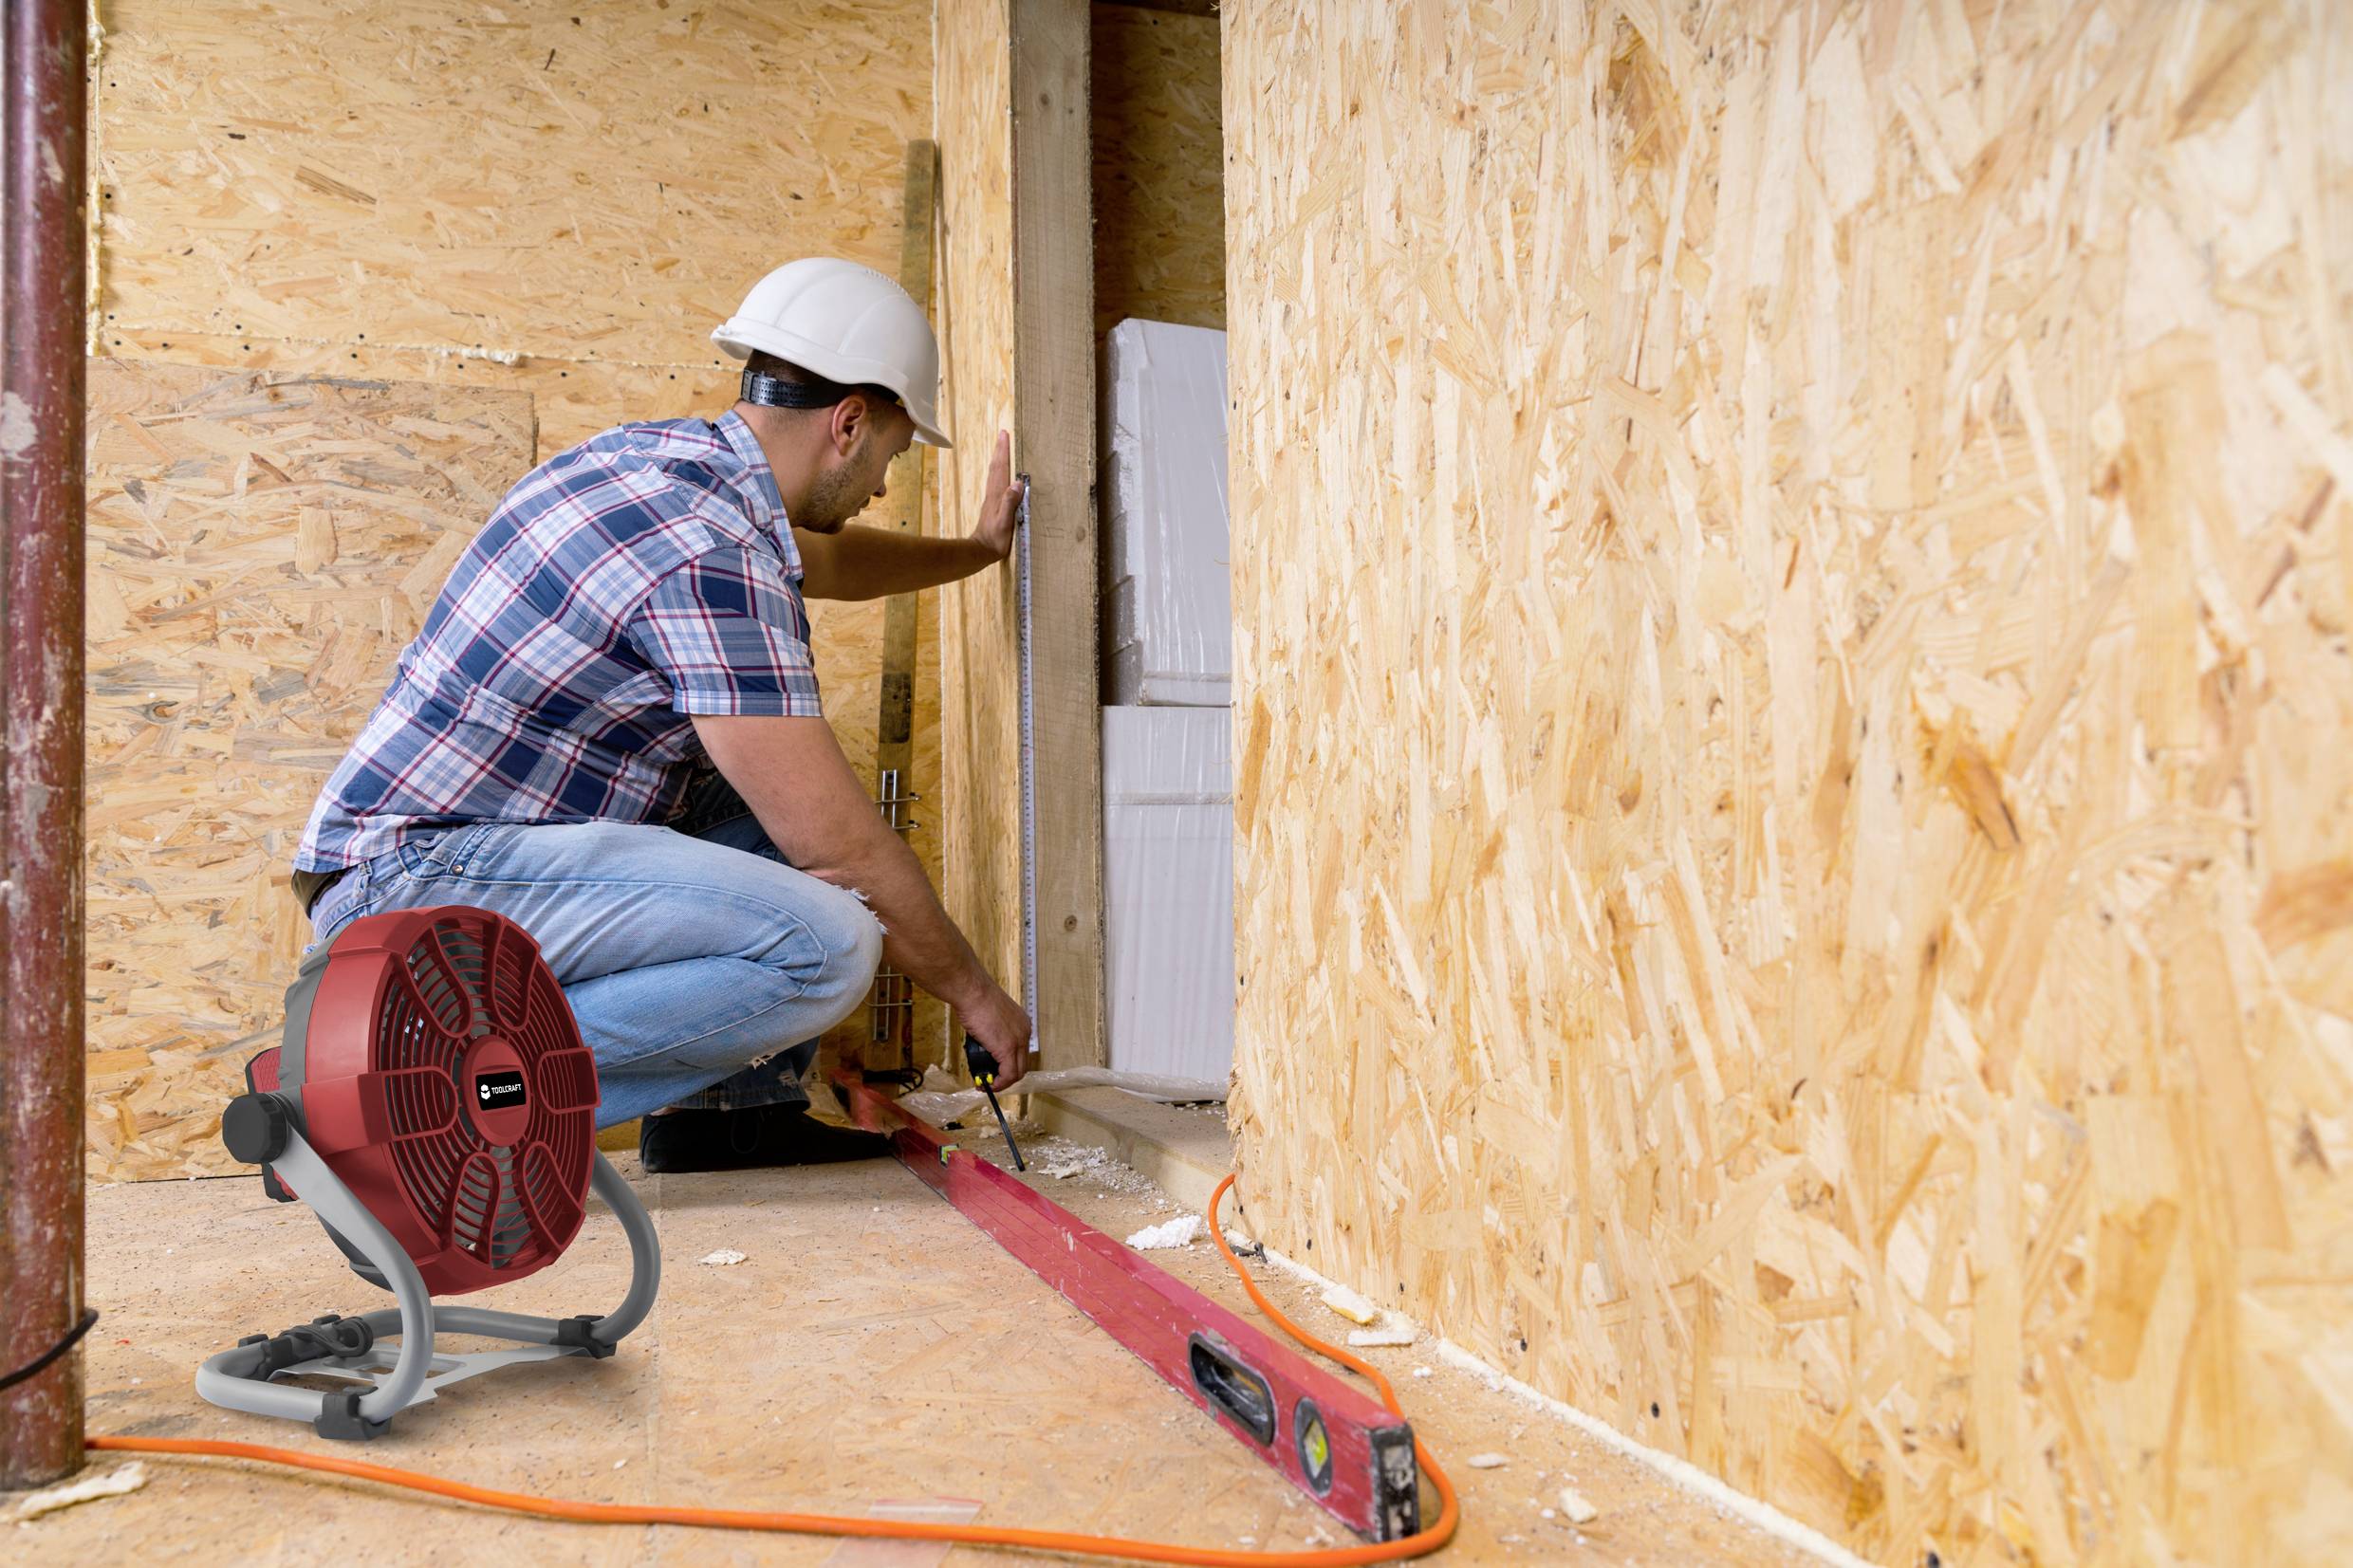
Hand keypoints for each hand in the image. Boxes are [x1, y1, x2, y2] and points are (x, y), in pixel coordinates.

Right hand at [961, 980, 1033, 1088]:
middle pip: (1022, 1065)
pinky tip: (988, 1084)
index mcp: (1022, 1024)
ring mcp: (1018, 1041)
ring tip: (987, 1084)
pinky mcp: (1007, 1048)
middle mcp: (1024, 1033)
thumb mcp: (991, 1017)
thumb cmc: (976, 998)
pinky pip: (1008, 1075)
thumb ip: (993, 1032)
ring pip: (1017, 1072)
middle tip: (991, 1081)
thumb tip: (985, 1046)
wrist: (972, 991)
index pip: (1021, 1053)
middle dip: (1006, 1077)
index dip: (1008, 1066)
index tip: (996, 1072)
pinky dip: (999, 1083)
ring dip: (1002, 1082)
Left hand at [971, 430, 1022, 561]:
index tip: (1004, 435)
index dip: (1003, 451)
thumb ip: (1010, 502)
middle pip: (996, 467)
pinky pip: (995, 482)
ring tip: (1001, 447)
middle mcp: (993, 493)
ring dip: (998, 458)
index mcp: (997, 495)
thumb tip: (1016, 482)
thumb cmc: (995, 539)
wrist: (981, 551)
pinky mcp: (992, 505)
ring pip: (994, 473)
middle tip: (1003, 434)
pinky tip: (1000, 472)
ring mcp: (991, 499)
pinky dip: (998, 471)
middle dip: (999, 450)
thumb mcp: (1006, 522)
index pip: (1001, 468)